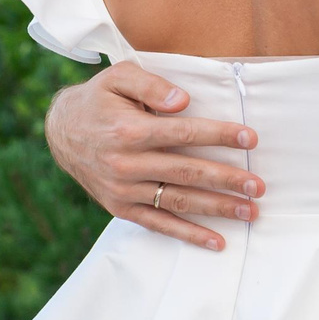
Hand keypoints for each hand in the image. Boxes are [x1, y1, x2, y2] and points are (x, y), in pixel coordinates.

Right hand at [42, 61, 262, 250]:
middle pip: (187, 173)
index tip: (250, 139)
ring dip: (217, 209)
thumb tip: (183, 101)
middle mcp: (127, 164)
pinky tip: (217, 241)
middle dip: (227, 180)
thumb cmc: (98, 100)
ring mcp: (124, 190)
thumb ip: (152, 85)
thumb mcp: (118, 77)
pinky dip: (189, 235)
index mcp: (130, 131)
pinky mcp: (121, 208)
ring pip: (178, 202)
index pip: (185, 134)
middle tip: (258, 186)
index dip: (220, 136)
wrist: (60, 132)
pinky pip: (159, 224)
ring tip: (249, 212)